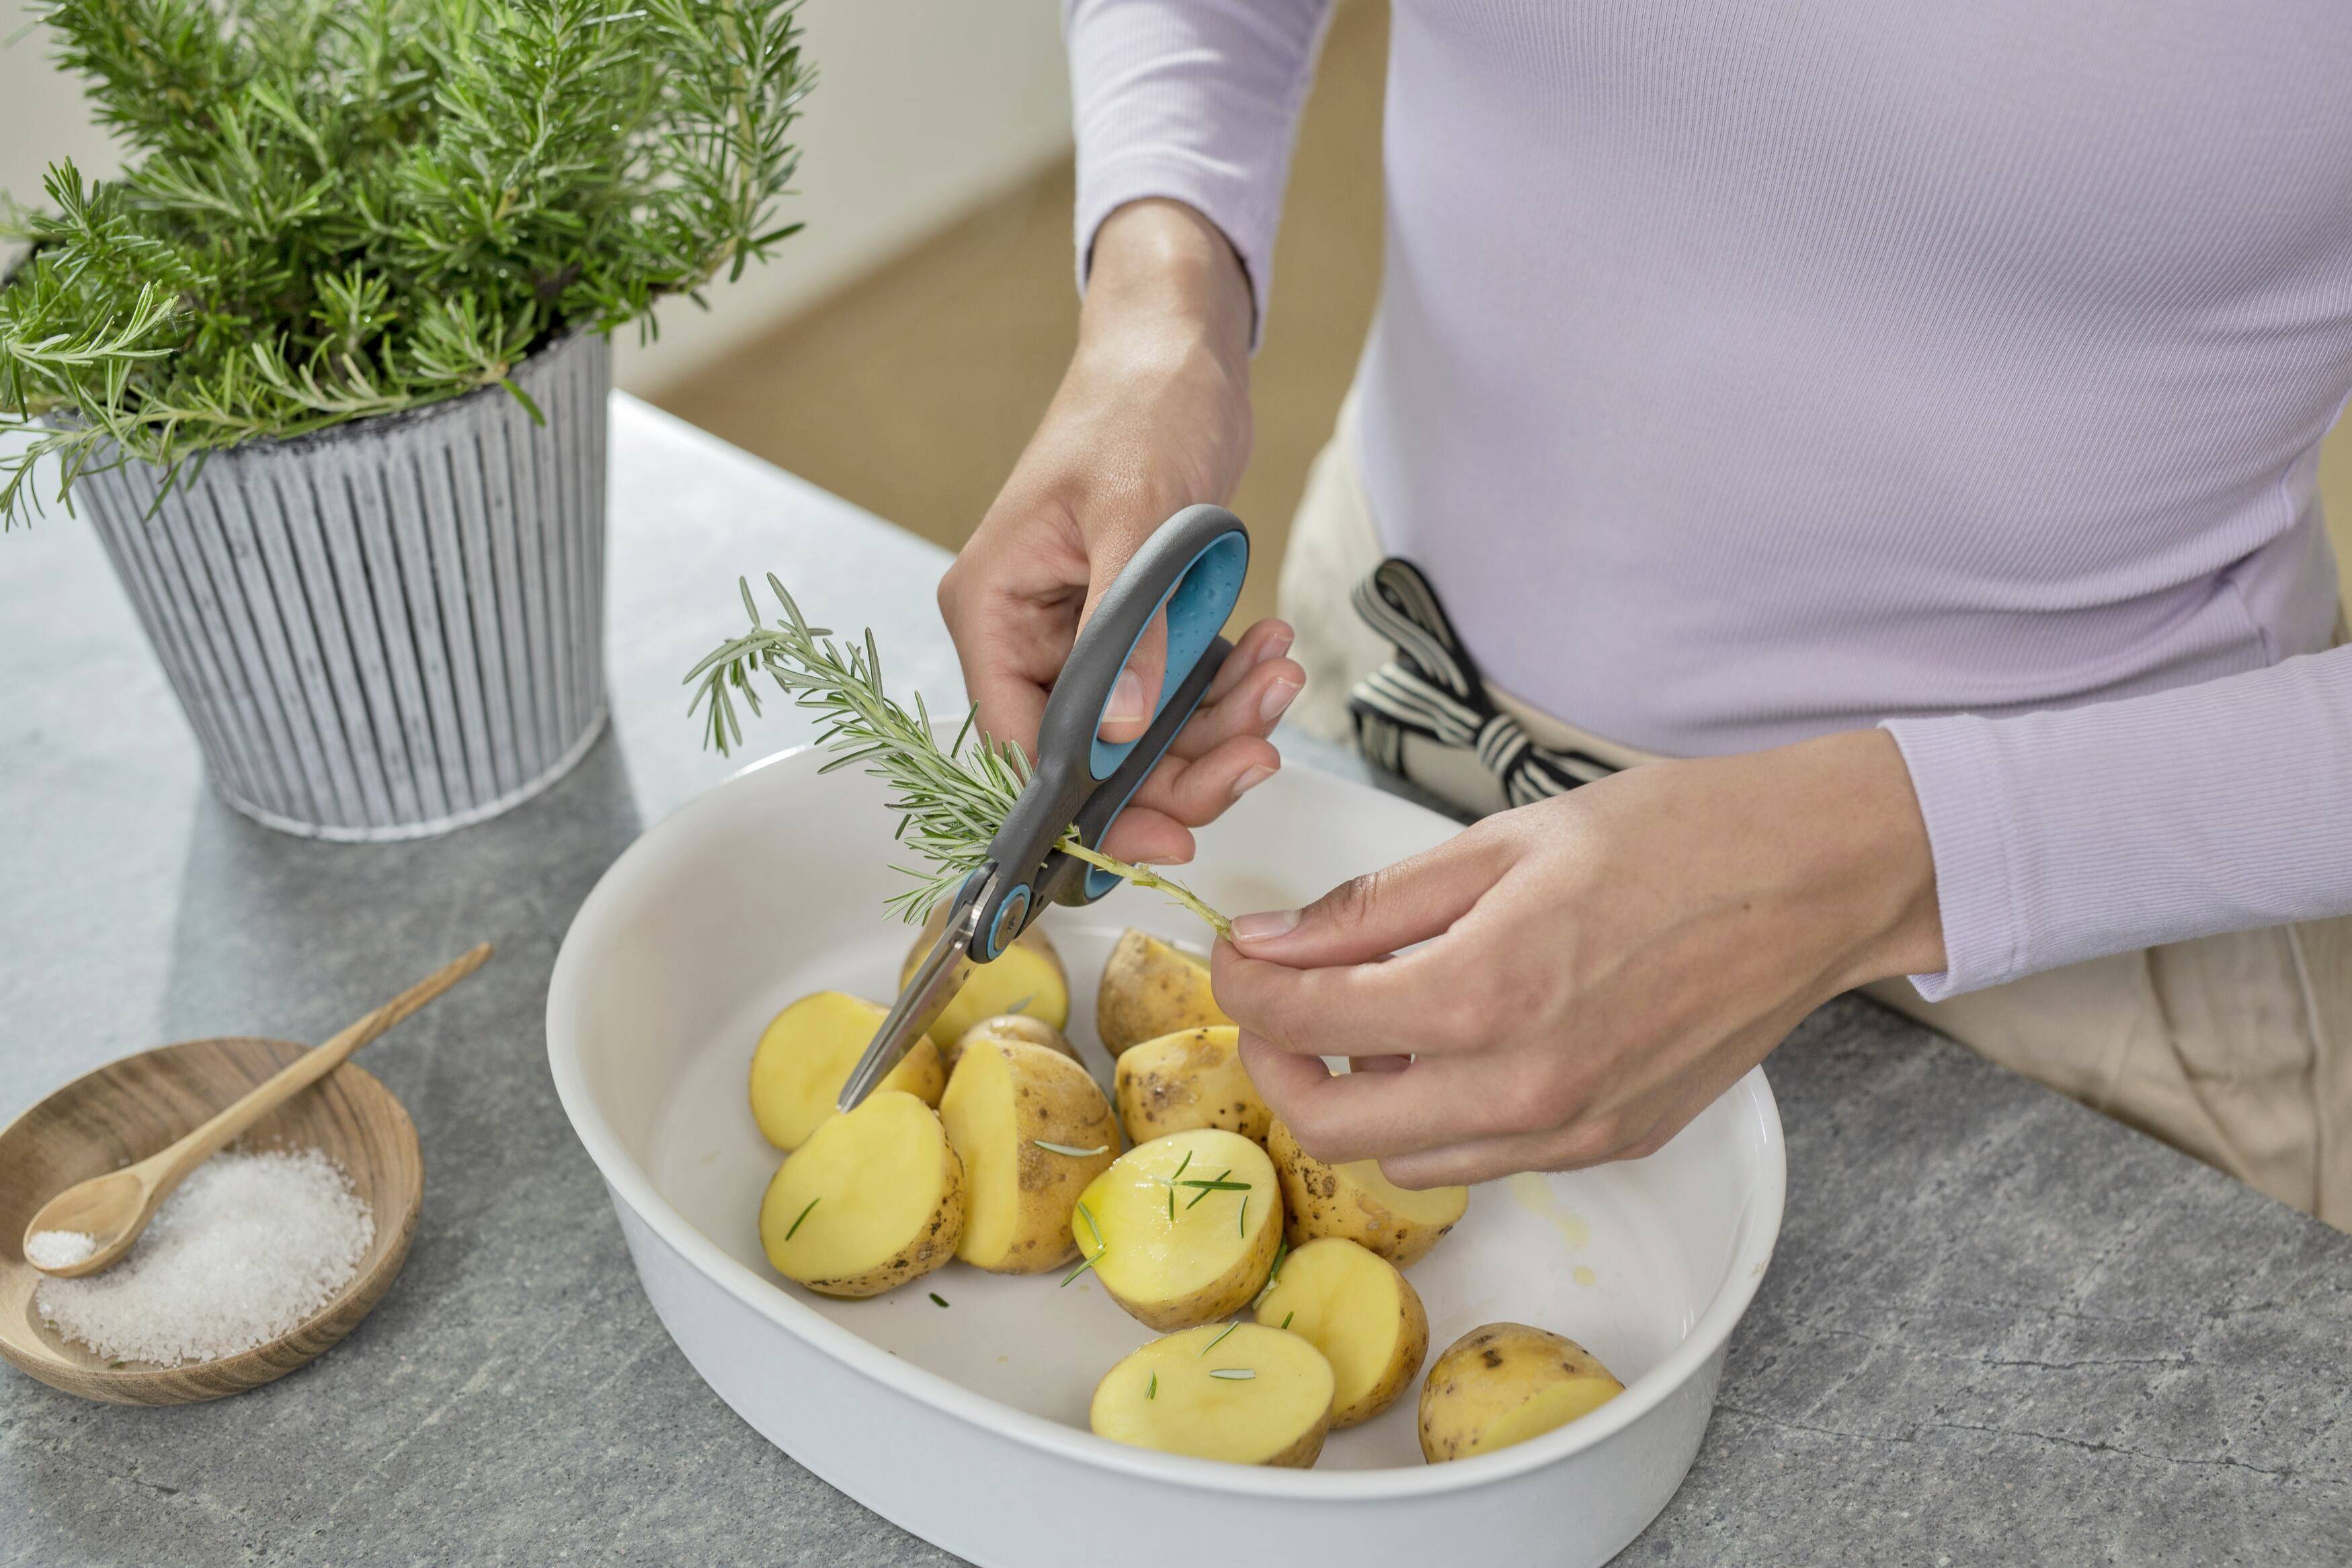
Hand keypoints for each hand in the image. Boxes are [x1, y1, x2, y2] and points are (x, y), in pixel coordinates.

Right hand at [938, 199, 1303, 864]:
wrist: (1180, 345)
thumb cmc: (1139, 403)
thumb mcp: (1137, 513)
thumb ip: (1127, 629)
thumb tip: (1118, 732)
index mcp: (993, 609)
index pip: (1024, 744)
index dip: (1092, 803)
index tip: (1167, 835)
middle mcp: (1029, 632)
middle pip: (1094, 754)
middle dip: (1182, 763)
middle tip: (1259, 752)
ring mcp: (1084, 633)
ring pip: (1147, 731)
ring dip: (1222, 721)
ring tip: (1280, 676)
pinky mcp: (1138, 626)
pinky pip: (1181, 690)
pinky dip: (1231, 683)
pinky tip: (1272, 647)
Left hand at [1212, 729, 1946, 1185]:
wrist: (1812, 878)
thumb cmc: (1670, 837)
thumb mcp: (1499, 843)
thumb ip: (1371, 907)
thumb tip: (1268, 941)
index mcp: (1484, 991)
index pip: (1304, 1023)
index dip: (1244, 988)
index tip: (1237, 954)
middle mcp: (1523, 1085)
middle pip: (1333, 1127)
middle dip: (1278, 1064)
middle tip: (1278, 1003)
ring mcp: (1572, 1129)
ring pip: (1405, 1159)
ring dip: (1359, 1099)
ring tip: (1372, 1020)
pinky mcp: (1611, 1144)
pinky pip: (1483, 1158)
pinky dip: (1439, 1117)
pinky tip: (1454, 1044)